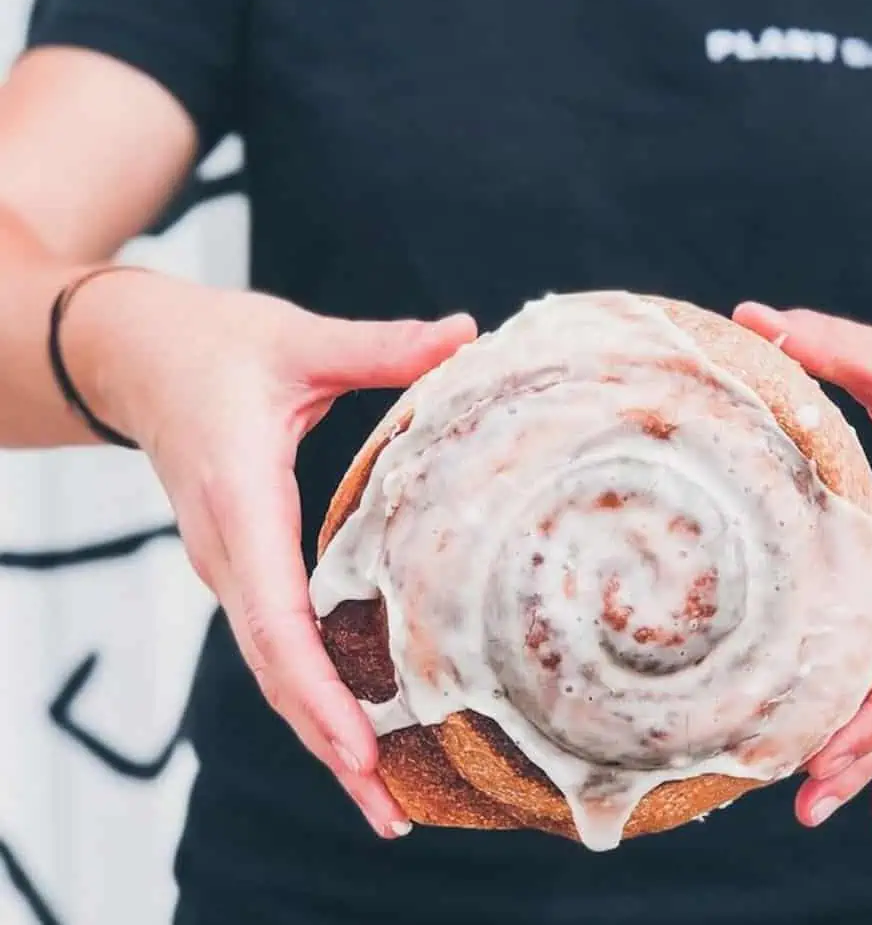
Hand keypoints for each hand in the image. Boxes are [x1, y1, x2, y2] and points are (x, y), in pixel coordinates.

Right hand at [68, 270, 475, 837]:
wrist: (131, 356)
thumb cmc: (211, 346)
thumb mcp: (297, 340)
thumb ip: (379, 346)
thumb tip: (466, 332)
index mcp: (240, 500)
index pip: (273, 616)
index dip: (316, 687)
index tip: (360, 748)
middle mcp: (227, 550)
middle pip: (274, 668)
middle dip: (329, 743)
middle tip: (393, 813)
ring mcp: (228, 564)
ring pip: (272, 666)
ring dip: (322, 730)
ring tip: (386, 796)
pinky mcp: (241, 564)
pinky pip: (274, 642)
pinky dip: (313, 690)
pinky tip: (359, 722)